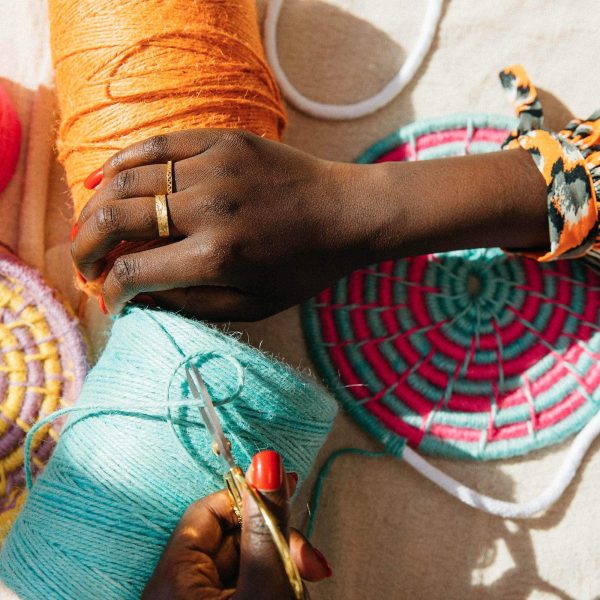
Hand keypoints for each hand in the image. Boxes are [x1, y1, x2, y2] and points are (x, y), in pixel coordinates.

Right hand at [72, 129, 370, 319]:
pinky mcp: (223, 140)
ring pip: (127, 180)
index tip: (109, 298)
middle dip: (85, 247)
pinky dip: (121, 162)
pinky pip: (156, 144)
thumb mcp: (254, 305)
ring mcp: (214, 167)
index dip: (109, 290)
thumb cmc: (304, 268)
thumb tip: (139, 300)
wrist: (347, 213)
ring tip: (89, 226)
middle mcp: (209, 209)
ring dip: (94, 207)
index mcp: (217, 258)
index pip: (133, 272)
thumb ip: (193, 306)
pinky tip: (103, 180)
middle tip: (83, 263)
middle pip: (115, 220)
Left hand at [142, 450, 331, 599]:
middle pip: (230, 539)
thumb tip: (266, 461)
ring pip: (242, 565)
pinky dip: (269, 585)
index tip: (284, 493)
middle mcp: (176, 590)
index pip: (208, 511)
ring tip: (304, 579)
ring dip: (278, 565)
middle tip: (308, 559)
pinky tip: (290, 591)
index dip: (248, 499)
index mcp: (172, 579)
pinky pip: (241, 587)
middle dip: (274, 541)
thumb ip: (266, 526)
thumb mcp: (264, 587)